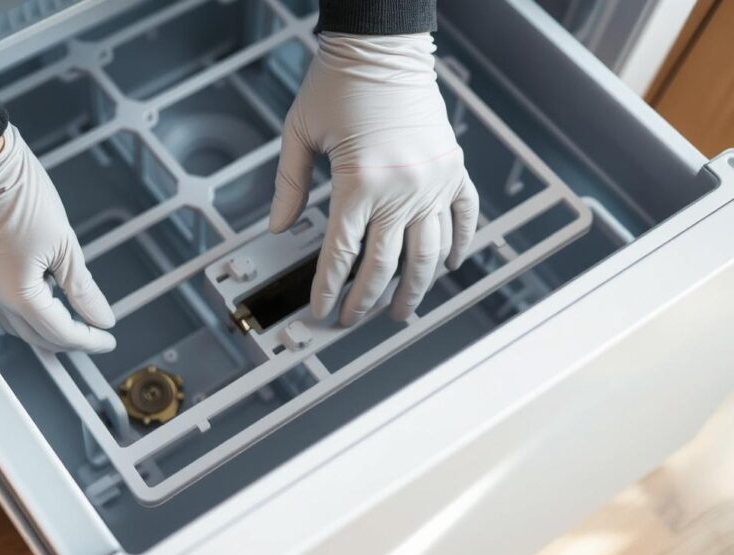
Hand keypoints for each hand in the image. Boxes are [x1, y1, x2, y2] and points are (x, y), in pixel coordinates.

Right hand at [0, 124, 115, 352]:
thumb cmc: (18, 197)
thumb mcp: (64, 245)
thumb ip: (82, 288)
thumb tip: (99, 316)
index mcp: (20, 295)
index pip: (60, 332)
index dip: (88, 340)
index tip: (107, 338)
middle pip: (39, 336)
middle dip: (69, 339)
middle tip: (95, 334)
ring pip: (20, 325)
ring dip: (48, 329)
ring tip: (74, 319)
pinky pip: (8, 305)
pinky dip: (32, 311)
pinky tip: (48, 297)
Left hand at [270, 33, 478, 324]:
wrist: (383, 46)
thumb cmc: (338, 83)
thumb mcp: (299, 133)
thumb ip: (287, 184)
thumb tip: (278, 227)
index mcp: (359, 182)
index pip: (341, 254)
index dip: (329, 289)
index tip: (321, 311)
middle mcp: (402, 188)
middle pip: (385, 264)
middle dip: (366, 300)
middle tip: (354, 320)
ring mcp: (433, 181)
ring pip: (428, 252)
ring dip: (415, 288)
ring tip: (403, 312)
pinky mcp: (452, 168)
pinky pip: (464, 216)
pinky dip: (458, 244)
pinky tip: (448, 266)